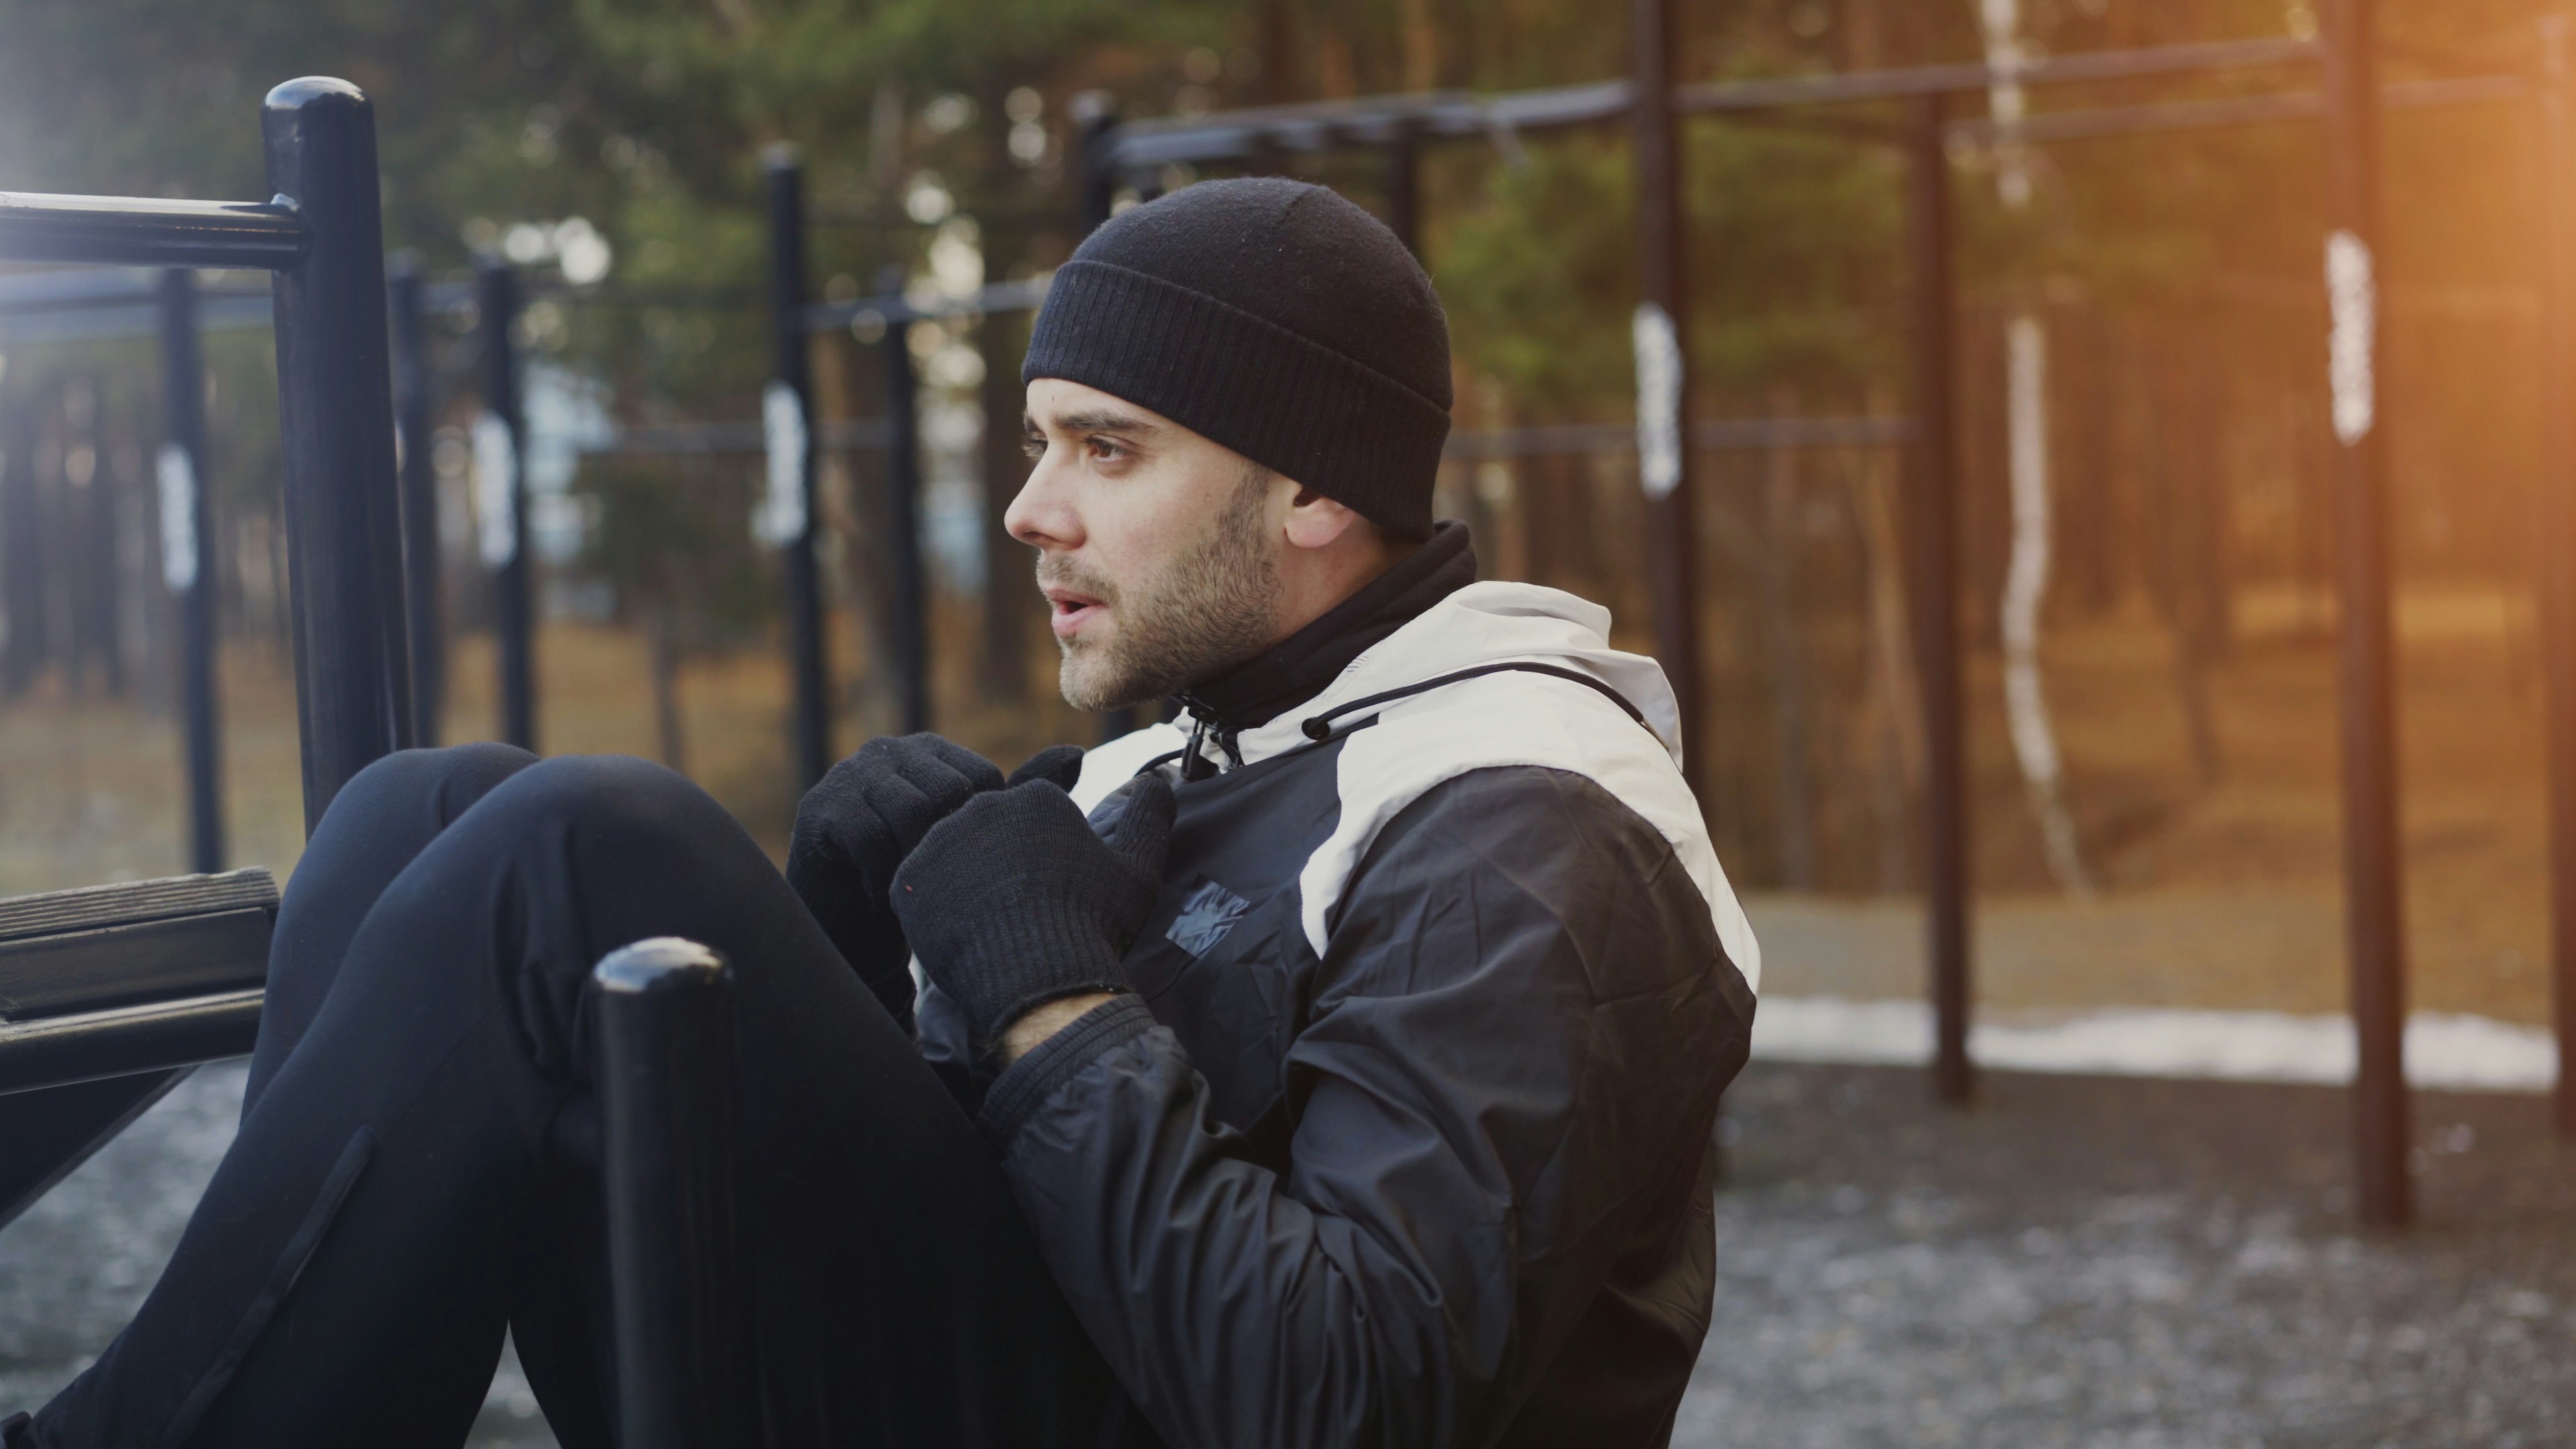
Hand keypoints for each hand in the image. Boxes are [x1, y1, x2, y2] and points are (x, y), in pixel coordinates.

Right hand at [788, 735, 1082, 1025]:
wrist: (847, 928)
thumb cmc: (918, 879)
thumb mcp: (970, 838)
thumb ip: (1018, 796)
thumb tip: (1077, 752)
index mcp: (930, 750)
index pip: (979, 778)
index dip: (978, 831)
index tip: (962, 866)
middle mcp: (889, 751)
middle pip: (946, 793)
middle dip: (945, 848)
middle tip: (933, 883)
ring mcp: (850, 775)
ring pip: (909, 812)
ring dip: (914, 864)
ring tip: (909, 889)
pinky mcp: (821, 808)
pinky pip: (869, 836)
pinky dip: (881, 876)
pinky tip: (881, 897)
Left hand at [891, 772, 1174, 1058]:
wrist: (1039, 978)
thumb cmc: (1095, 923)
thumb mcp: (1139, 870)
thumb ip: (1150, 818)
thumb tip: (1156, 782)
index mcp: (1036, 798)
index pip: (1034, 821)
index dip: (1047, 861)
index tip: (1056, 894)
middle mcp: (982, 806)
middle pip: (990, 835)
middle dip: (1002, 868)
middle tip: (1023, 913)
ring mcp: (940, 840)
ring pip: (952, 859)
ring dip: (968, 886)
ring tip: (993, 927)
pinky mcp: (908, 878)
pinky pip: (920, 888)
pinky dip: (938, 910)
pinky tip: (964, 935)